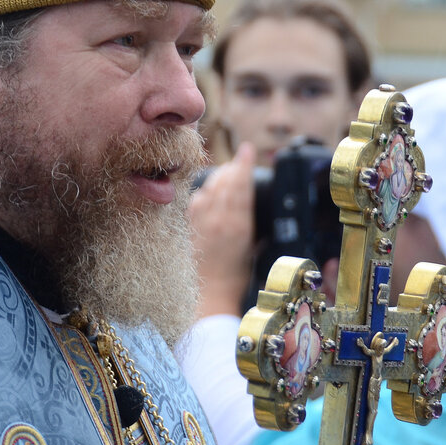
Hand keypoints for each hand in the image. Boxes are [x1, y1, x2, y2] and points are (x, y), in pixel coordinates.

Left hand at [189, 143, 256, 318]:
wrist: (209, 295)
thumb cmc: (236, 277)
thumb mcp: (254, 249)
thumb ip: (255, 226)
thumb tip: (256, 208)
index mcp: (239, 224)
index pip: (242, 185)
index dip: (244, 164)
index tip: (247, 149)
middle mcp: (219, 219)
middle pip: (226, 181)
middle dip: (233, 167)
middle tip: (239, 161)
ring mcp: (202, 221)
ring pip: (210, 186)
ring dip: (219, 177)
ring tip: (226, 173)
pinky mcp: (190, 225)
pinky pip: (196, 198)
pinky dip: (205, 191)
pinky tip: (209, 192)